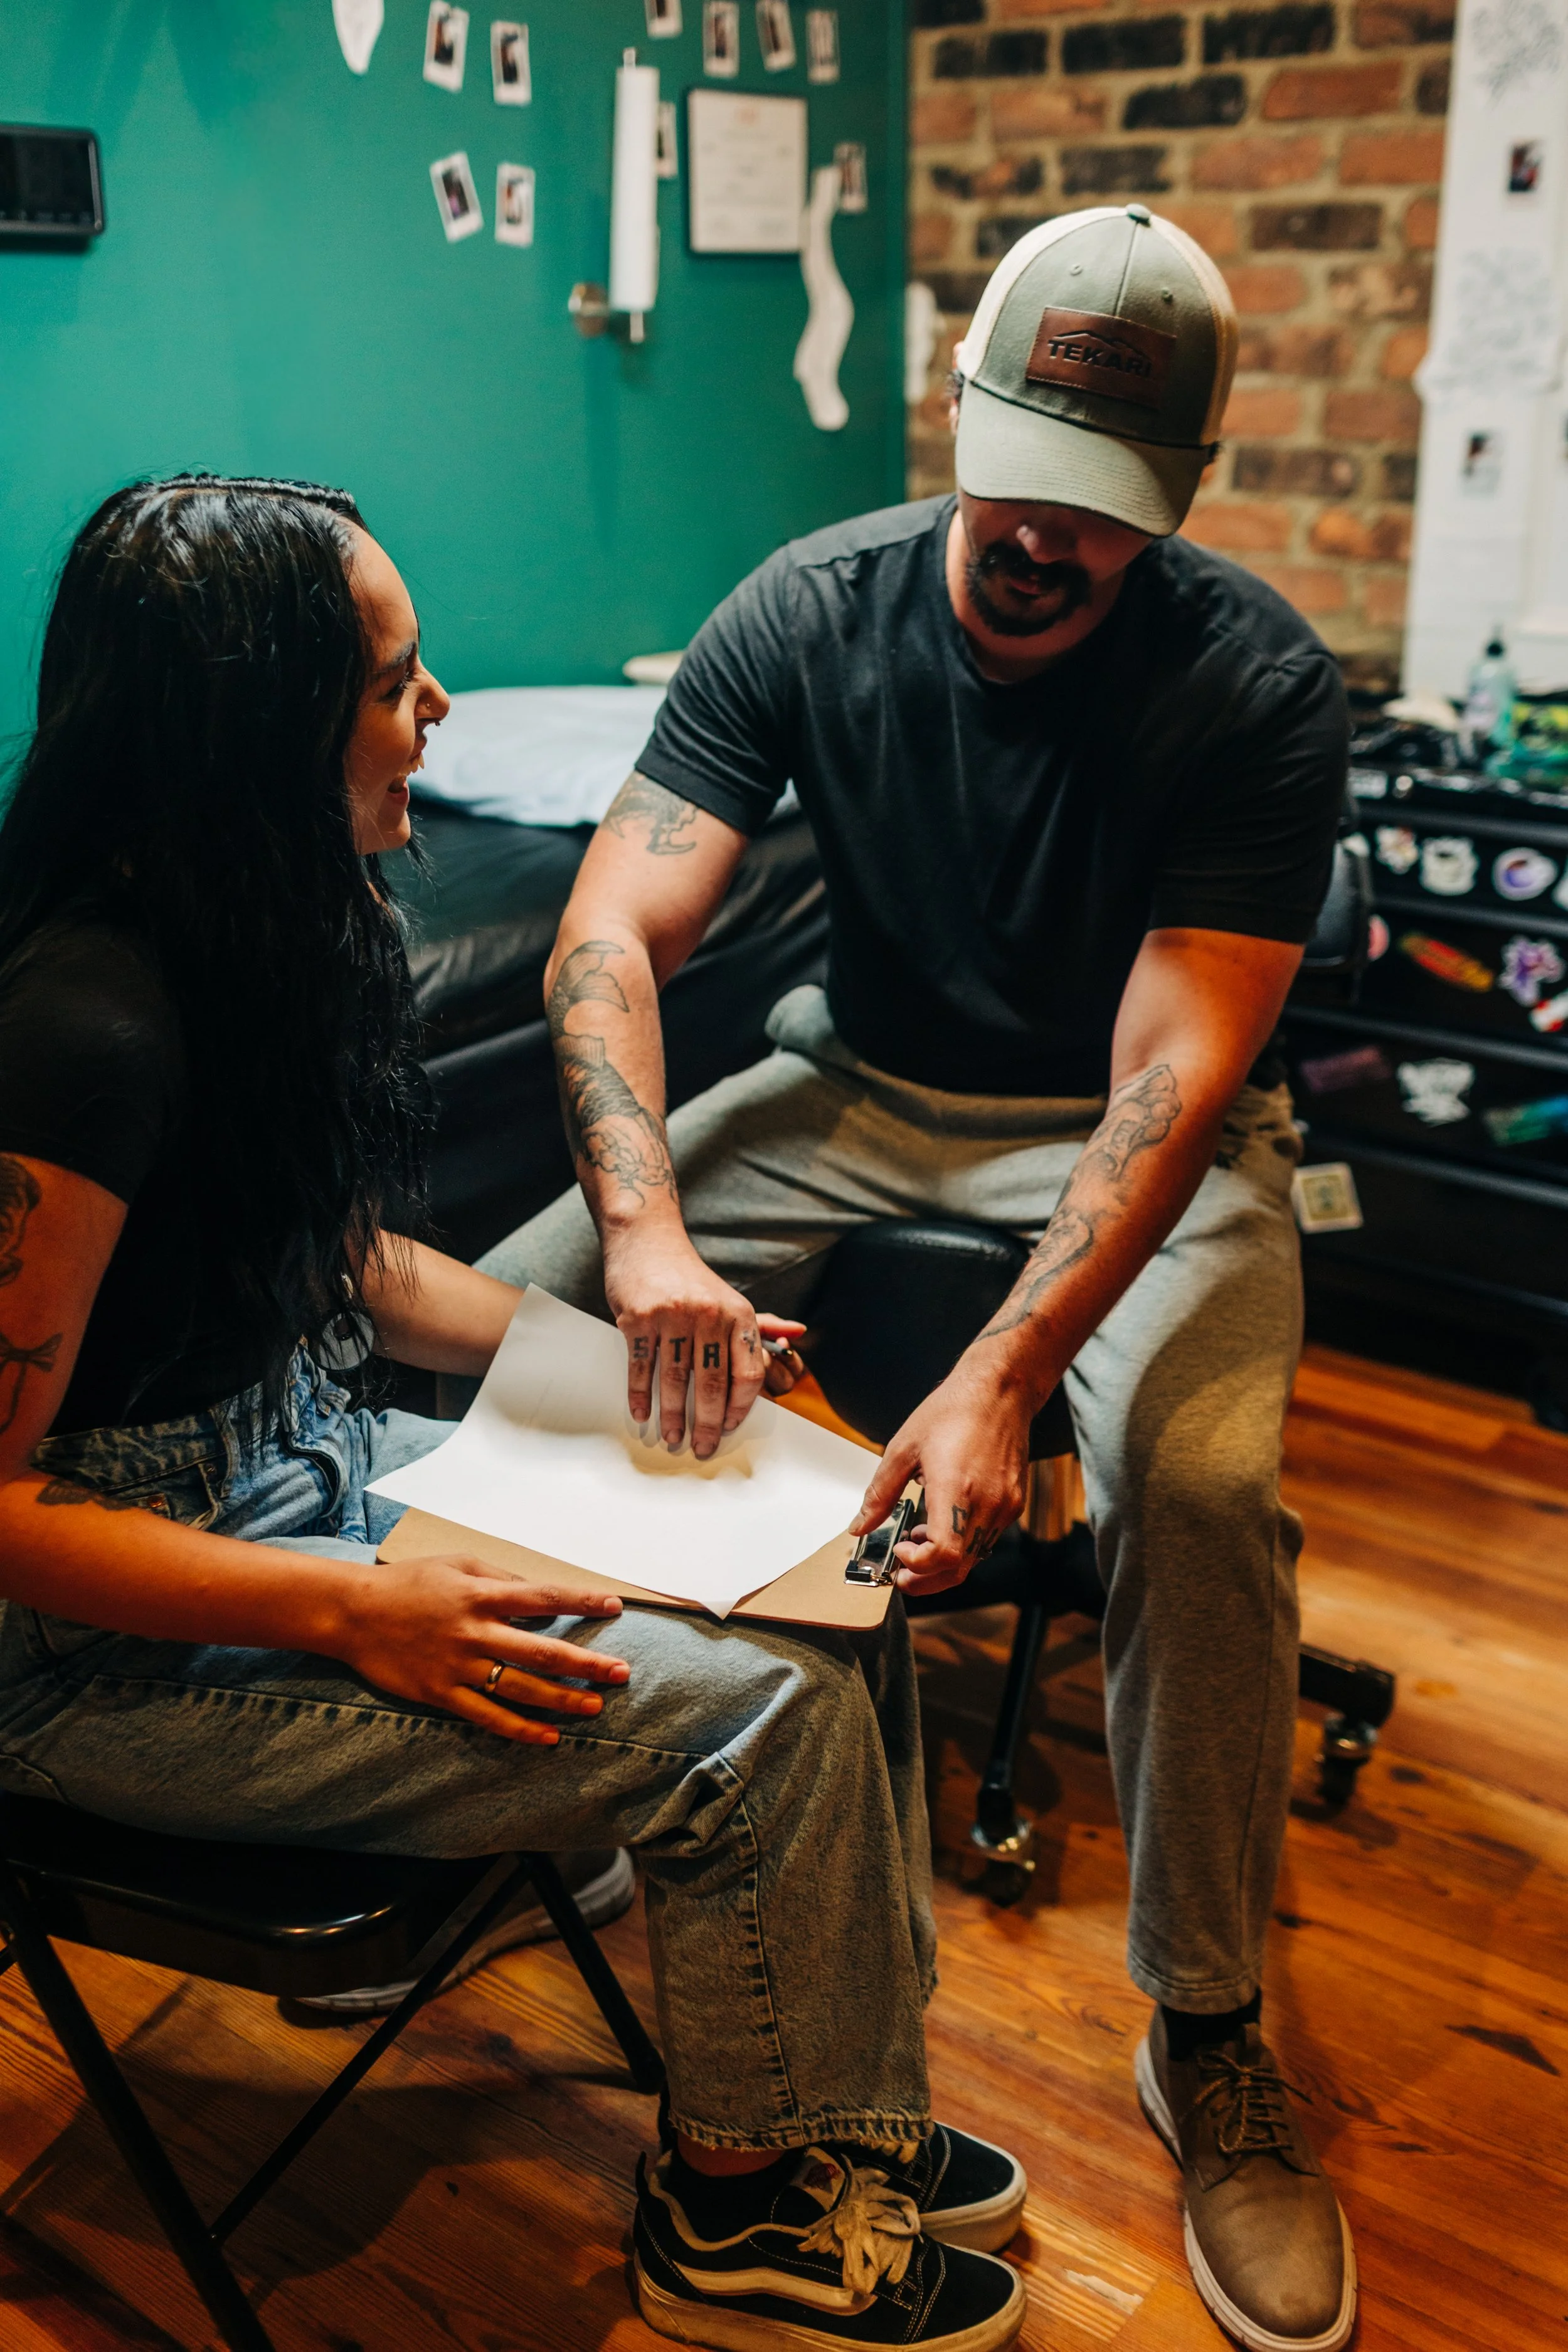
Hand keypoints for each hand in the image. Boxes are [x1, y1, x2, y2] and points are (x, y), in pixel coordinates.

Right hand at [335, 1554, 630, 1746]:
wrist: (353, 1613)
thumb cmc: (408, 1582)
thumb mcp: (458, 1563)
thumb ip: (501, 1577)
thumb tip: (541, 1593)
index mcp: (482, 1595)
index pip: (545, 1597)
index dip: (583, 1601)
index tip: (615, 1606)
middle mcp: (475, 1632)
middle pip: (542, 1651)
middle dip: (586, 1663)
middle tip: (621, 1672)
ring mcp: (458, 1667)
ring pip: (521, 1689)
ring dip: (562, 1700)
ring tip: (594, 1706)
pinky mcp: (441, 1693)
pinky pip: (487, 1716)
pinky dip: (520, 1729)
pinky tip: (548, 1737)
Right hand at [601, 1226, 804, 1458]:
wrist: (648, 1241)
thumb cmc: (691, 1279)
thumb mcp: (731, 1299)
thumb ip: (762, 1323)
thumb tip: (798, 1333)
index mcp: (738, 1314)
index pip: (748, 1373)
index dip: (740, 1407)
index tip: (728, 1427)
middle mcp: (709, 1315)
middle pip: (712, 1384)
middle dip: (706, 1423)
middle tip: (701, 1447)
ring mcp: (673, 1316)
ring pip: (675, 1380)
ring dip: (673, 1415)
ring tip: (672, 1436)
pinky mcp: (638, 1318)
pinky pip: (641, 1367)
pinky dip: (640, 1395)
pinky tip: (643, 1414)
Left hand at [850, 1363, 1035, 1597]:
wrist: (999, 1390)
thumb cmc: (952, 1412)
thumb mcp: (903, 1448)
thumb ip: (880, 1494)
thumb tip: (860, 1526)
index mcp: (956, 1489)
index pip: (943, 1554)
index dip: (918, 1566)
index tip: (899, 1553)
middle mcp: (987, 1504)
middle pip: (958, 1568)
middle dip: (926, 1579)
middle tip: (901, 1574)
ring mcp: (1005, 1506)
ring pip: (974, 1557)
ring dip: (943, 1562)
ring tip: (918, 1539)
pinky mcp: (1014, 1503)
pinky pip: (987, 1539)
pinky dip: (963, 1544)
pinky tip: (943, 1522)